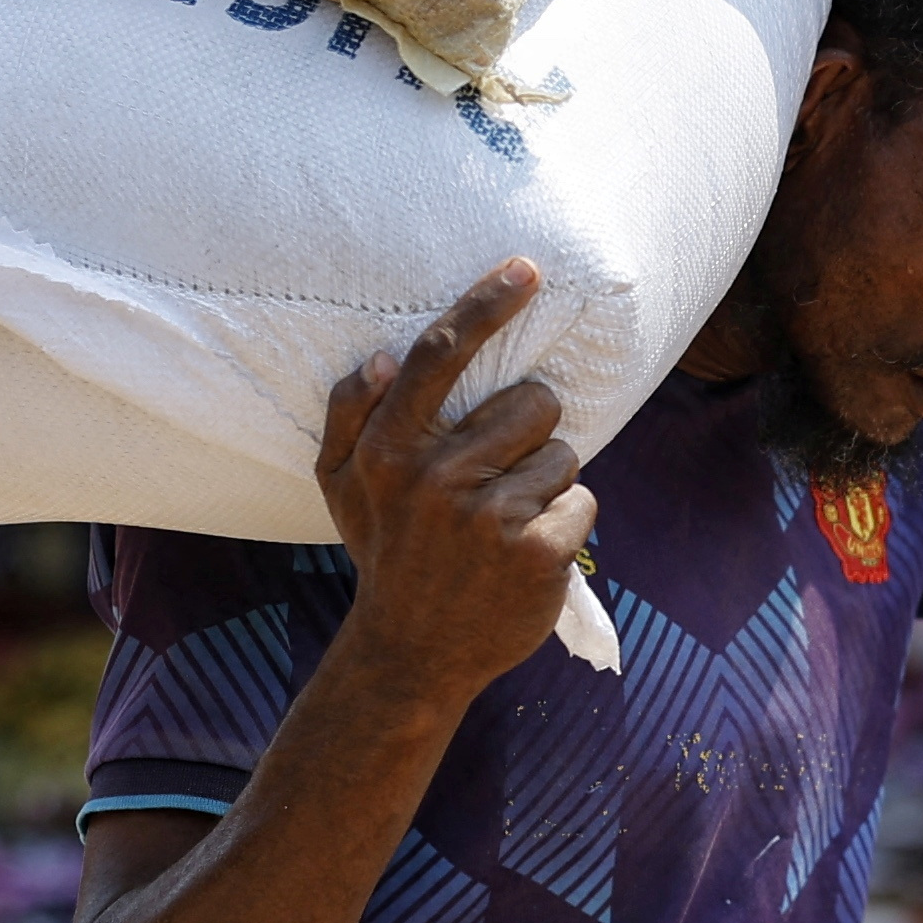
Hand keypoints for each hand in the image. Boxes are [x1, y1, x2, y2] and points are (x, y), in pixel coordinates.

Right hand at [314, 261, 596, 712]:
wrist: (411, 654)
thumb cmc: (387, 554)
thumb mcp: (340, 487)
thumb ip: (349, 416)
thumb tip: (380, 356)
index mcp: (389, 450)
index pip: (439, 354)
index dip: (486, 303)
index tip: (528, 268)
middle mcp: (435, 477)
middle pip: (532, 400)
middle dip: (529, 433)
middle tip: (498, 478)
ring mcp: (487, 516)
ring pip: (562, 454)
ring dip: (546, 484)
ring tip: (507, 523)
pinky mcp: (536, 552)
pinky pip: (582, 501)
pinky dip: (565, 526)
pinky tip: (528, 555)